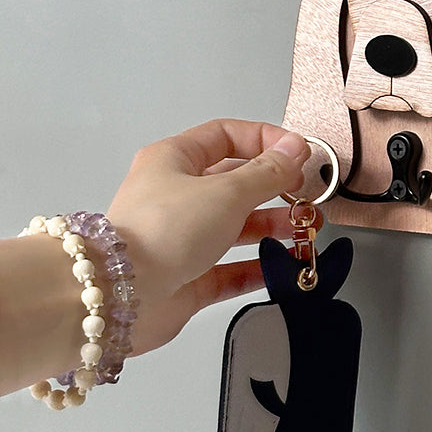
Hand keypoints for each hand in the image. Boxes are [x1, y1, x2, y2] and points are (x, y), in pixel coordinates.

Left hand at [107, 119, 313, 355]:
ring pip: (237, 226)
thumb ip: (268, 172)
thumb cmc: (167, 229)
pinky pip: (232, 269)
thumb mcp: (227, 191)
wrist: (122, 295)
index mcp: (174, 160)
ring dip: (274, 227)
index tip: (301, 154)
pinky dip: (260, 266)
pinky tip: (286, 265)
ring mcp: (183, 238)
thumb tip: (297, 149)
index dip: (267, 140)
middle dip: (276, 188)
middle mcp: (177, 195)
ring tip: (307, 231)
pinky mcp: (190, 278)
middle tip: (309, 197)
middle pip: (235, 183)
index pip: (227, 136)